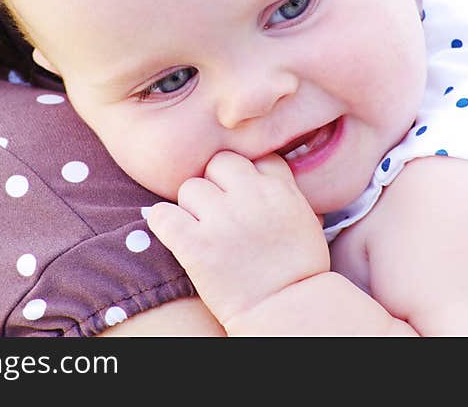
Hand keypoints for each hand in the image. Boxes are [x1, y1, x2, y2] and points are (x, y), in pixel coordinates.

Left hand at [146, 150, 329, 325]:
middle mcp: (251, 197)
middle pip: (217, 164)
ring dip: (191, 207)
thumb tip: (260, 170)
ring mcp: (222, 219)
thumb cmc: (298, 271)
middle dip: (215, 185)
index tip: (242, 194)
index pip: (252, 156)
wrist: (286, 311)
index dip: (244, 174)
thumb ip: (282, 190)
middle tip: (217, 213)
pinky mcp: (195, 244)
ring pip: (189, 188)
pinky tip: (175, 235)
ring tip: (203, 232)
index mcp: (279, 189)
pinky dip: (164, 223)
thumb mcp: (305, 218)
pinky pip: (162, 214)